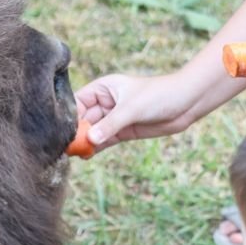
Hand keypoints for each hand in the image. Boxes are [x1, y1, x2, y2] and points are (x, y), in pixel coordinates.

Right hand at [74, 72, 196, 151]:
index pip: (78, 101)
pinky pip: (104, 141)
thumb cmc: (158, 95)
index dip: (68, 115)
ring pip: (93, 132)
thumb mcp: (131, 108)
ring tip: (72, 155)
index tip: (60, 131)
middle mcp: (105, 102)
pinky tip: (86, 156)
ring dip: (85, 142)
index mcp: (103, 88)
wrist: (185, 103)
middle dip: (75, 132)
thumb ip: (110, 125)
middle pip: (83, 119)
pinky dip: (96, 148)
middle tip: (65, 148)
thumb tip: (90, 140)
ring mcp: (114, 118)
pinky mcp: (123, 131)